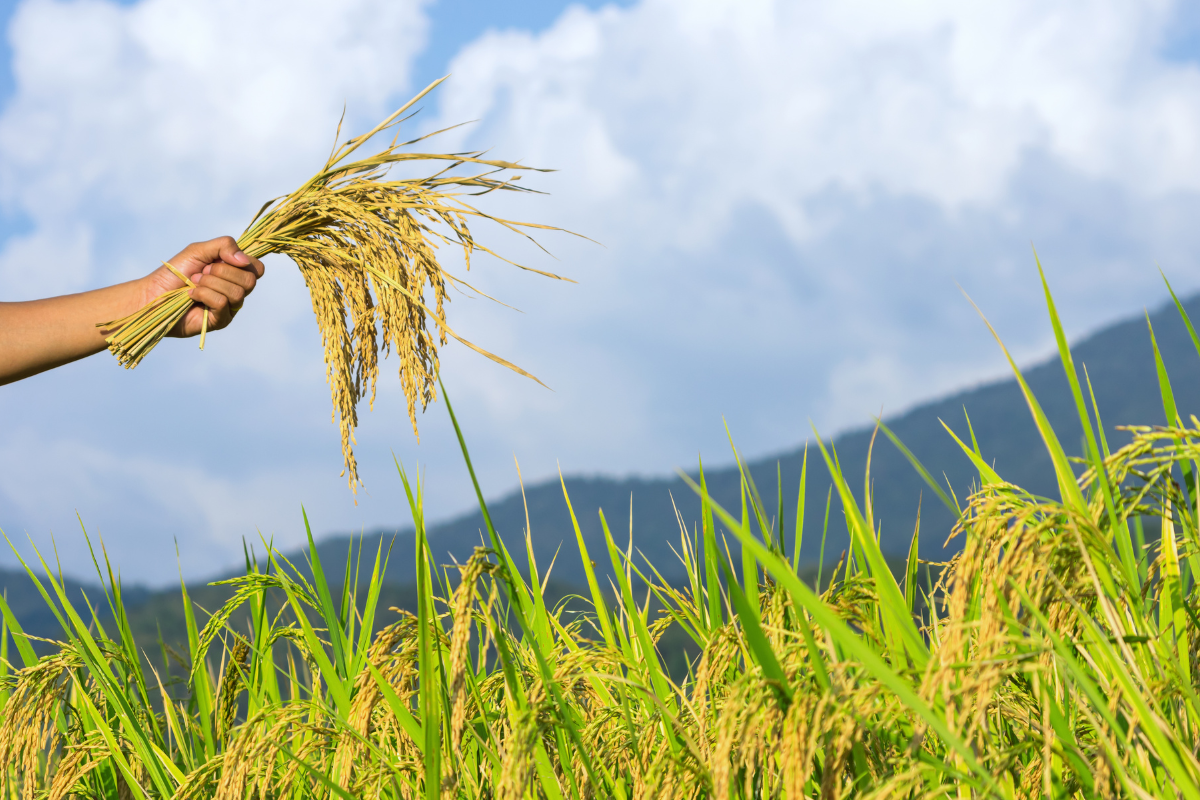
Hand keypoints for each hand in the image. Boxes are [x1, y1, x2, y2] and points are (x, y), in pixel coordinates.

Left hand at [141, 236, 265, 337]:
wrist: (154, 294)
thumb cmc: (175, 272)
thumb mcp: (199, 250)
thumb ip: (224, 246)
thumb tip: (244, 260)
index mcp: (235, 273)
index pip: (257, 268)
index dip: (242, 262)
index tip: (218, 259)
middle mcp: (236, 290)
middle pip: (250, 280)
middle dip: (222, 272)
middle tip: (202, 272)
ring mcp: (230, 307)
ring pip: (238, 292)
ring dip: (210, 283)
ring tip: (194, 283)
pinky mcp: (221, 321)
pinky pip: (223, 303)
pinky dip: (204, 294)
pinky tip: (192, 296)